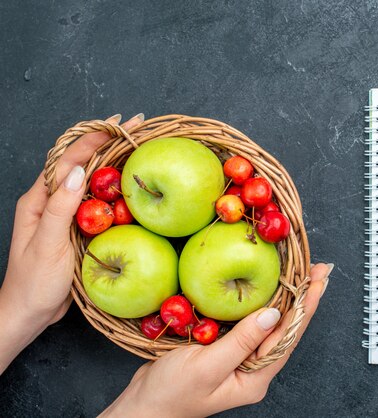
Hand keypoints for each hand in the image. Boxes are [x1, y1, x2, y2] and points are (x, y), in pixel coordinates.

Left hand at [0, 113, 143, 372]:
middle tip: (135, 127)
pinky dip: (114, 189)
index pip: (67, 160)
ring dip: (112, 163)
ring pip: (90, 182)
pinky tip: (130, 187)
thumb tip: (77, 171)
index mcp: (39, 200)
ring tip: (136, 147)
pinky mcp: (77, 229)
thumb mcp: (48, 244)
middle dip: (106, 143)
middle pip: (80, 164)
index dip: (92, 140)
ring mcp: (65, 215)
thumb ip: (61, 208)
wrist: (29, 313)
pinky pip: (97, 203)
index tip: (117, 124)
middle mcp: (52, 202)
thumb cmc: (34, 282)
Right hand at [101, 263, 332, 417]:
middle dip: (304, 298)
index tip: (318, 280)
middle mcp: (253, 368)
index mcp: (255, 378)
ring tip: (304, 274)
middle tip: (320, 270)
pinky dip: (261, 302)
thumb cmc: (169, 394)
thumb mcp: (206, 367)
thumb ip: (240, 342)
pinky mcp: (227, 348)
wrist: (142, 406)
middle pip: (286, 328)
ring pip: (270, 323)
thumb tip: (272, 314)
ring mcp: (241, 359)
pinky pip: (249, 322)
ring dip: (287, 297)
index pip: (289, 336)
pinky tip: (268, 288)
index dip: (306, 306)